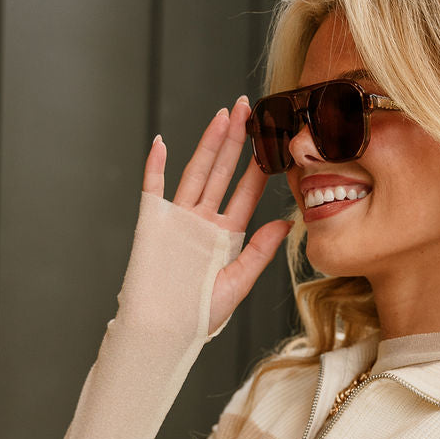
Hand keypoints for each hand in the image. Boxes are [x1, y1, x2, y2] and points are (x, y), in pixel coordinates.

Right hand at [142, 96, 293, 337]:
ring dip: (207, 144)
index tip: (272, 139)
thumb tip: (287, 222)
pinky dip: (156, 165)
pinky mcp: (152, 223)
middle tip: (247, 107)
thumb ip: (260, 251)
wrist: (165, 331)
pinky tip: (163, 143)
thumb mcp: (238, 282)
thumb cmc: (201, 315)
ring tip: (221, 116)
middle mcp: (203, 221)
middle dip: (234, 140)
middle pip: (221, 172)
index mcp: (226, 235)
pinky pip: (153, 188)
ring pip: (194, 172)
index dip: (258, 165)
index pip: (246, 192)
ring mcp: (178, 219)